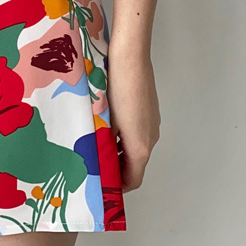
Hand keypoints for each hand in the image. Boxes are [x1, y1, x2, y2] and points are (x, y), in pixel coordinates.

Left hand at [106, 49, 160, 192]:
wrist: (130, 56)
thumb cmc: (116, 85)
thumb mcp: (104, 118)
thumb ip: (101, 142)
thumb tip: (93, 158)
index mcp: (140, 145)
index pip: (133, 179)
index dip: (117, 187)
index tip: (102, 188)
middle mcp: (150, 136)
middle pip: (134, 163)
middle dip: (115, 168)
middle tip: (93, 165)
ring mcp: (152, 122)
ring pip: (135, 146)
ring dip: (117, 150)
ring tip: (95, 143)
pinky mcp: (149, 109)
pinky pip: (138, 130)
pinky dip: (123, 135)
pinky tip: (105, 123)